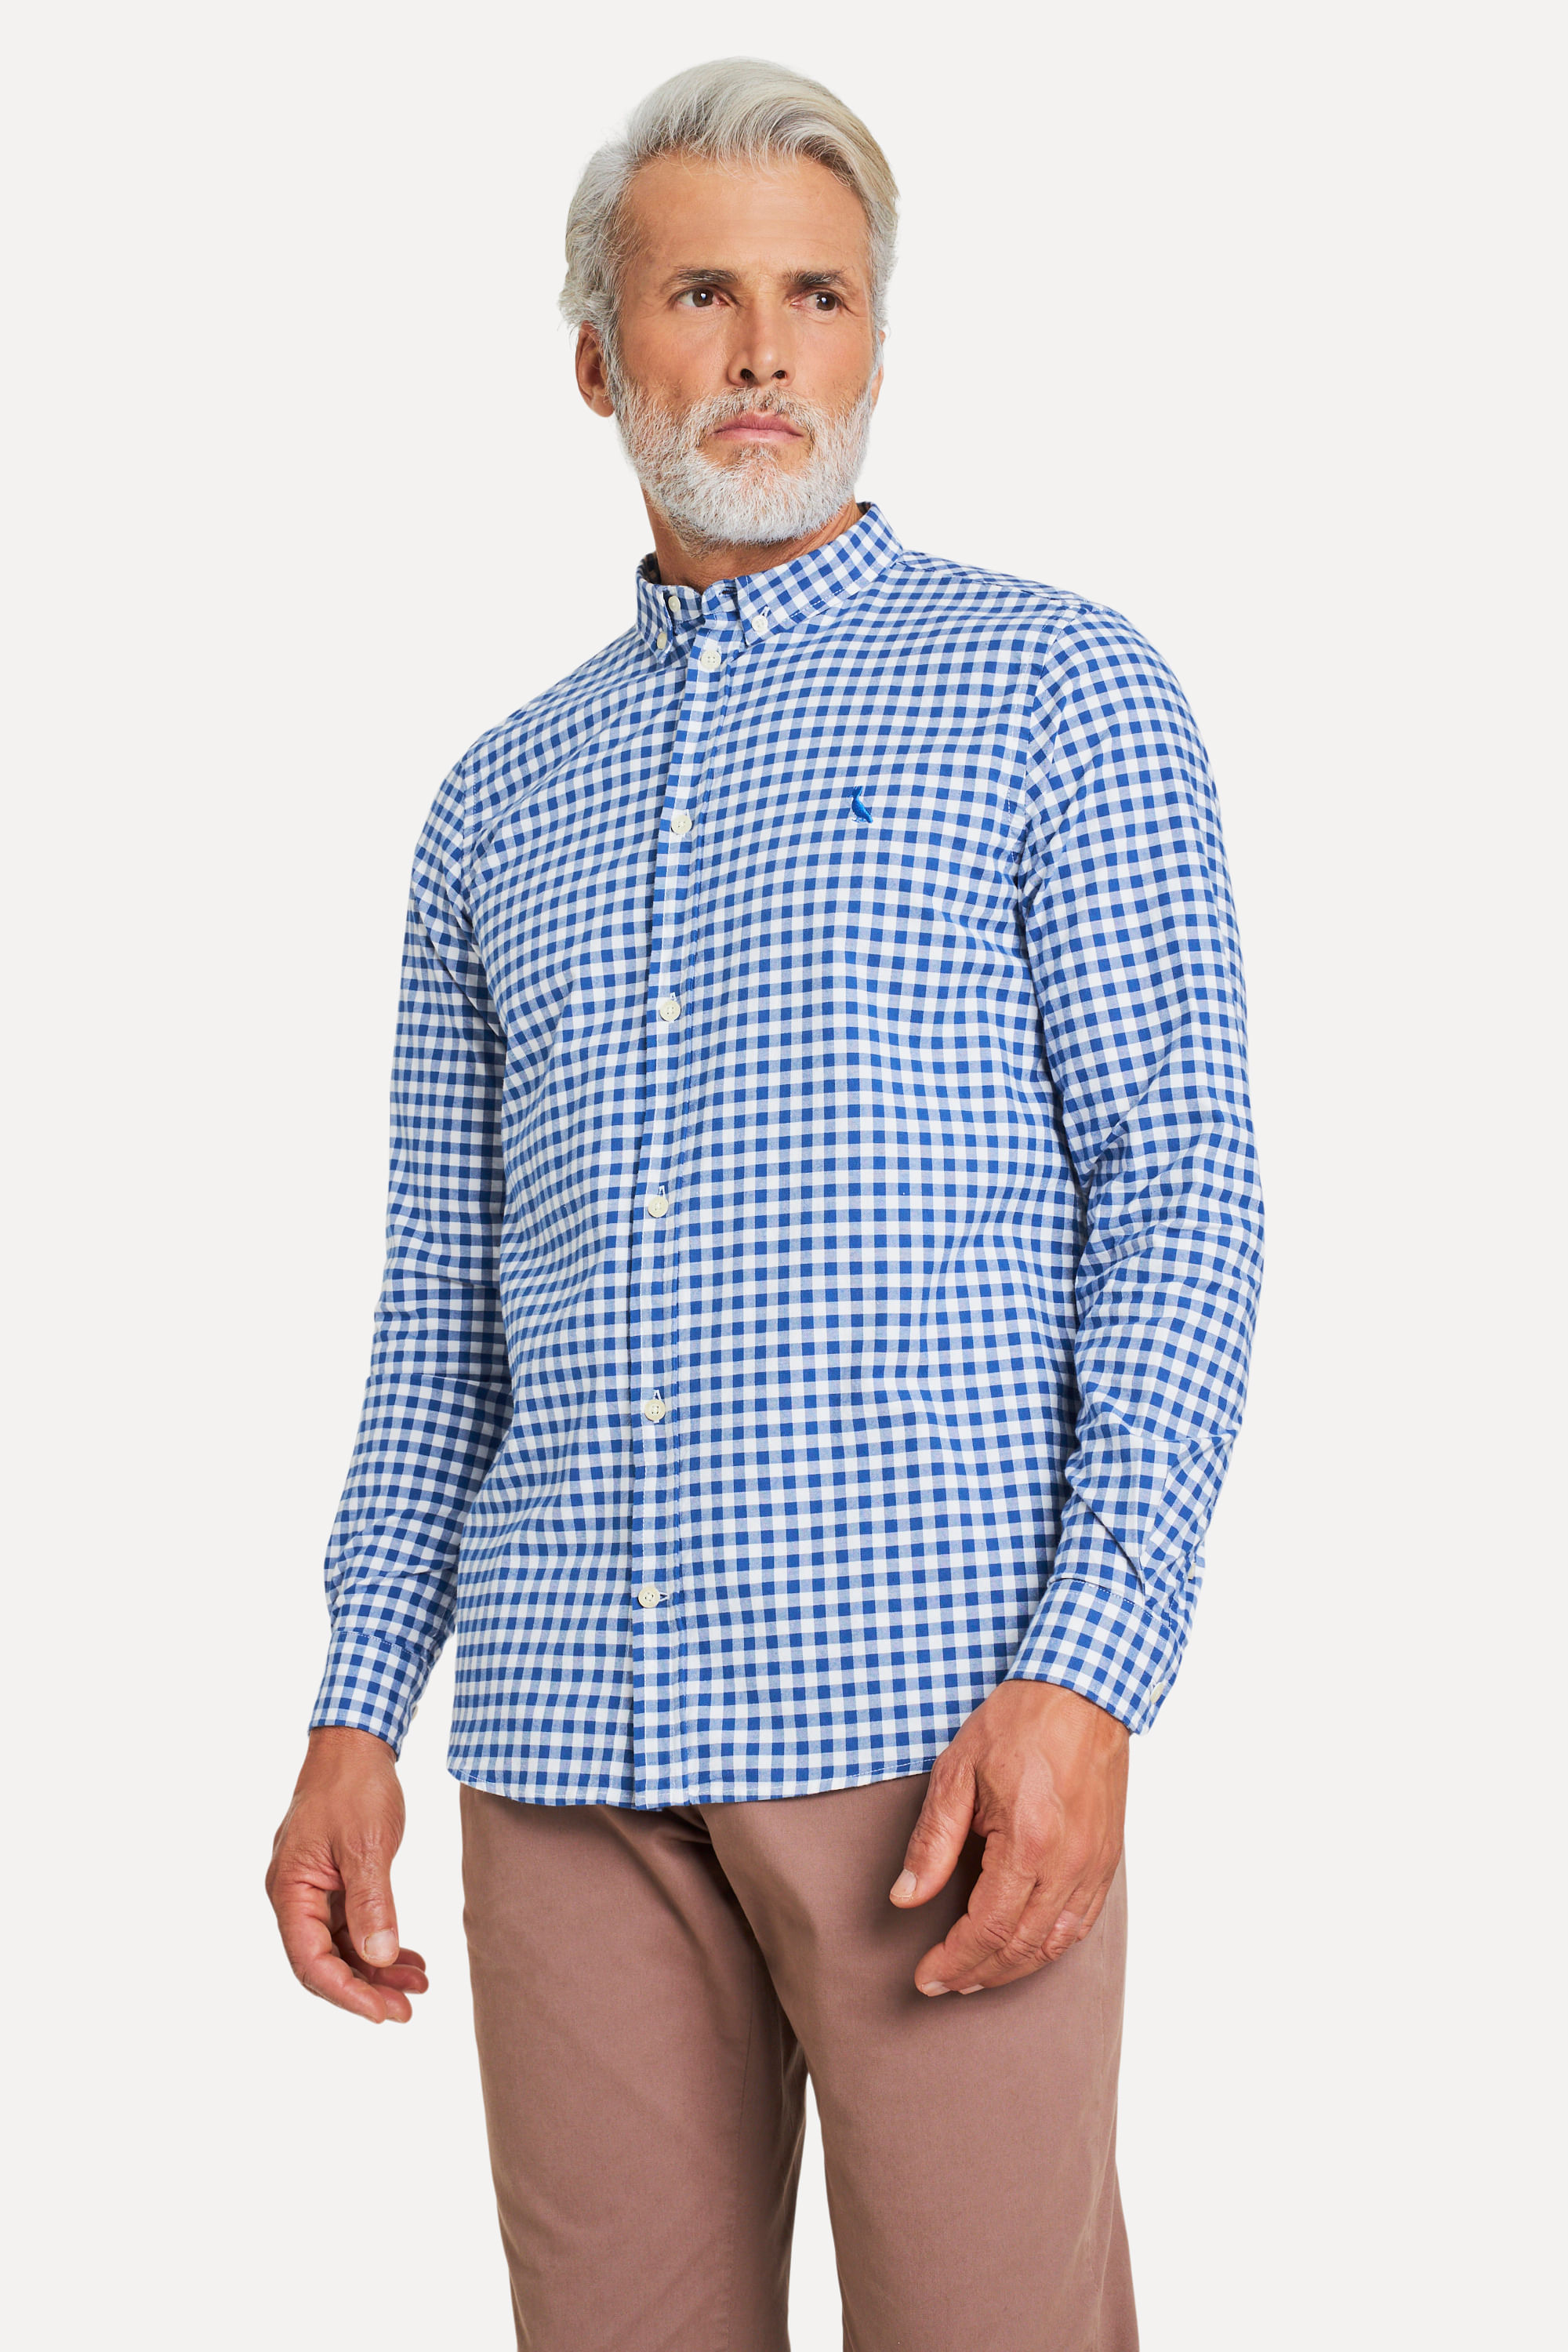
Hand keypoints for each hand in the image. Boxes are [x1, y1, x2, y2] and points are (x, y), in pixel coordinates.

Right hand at [266, 1726, 428, 2023]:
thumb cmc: (354, 1786)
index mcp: (290, 1889)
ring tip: (418, 1986)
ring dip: (377, 1969)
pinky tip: (409, 1959)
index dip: (346, 1993)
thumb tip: (379, 1957)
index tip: (383, 2013)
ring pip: (341, 1947)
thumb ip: (371, 1903)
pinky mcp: (334, 1882)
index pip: (311, 1961)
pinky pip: (353, 1926)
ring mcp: (314, 1890)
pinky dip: (380, 1943)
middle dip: (364, 1989)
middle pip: (323, 1962)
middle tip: (406, 2010)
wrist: (356, 1744)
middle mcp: (295, 1896)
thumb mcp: (365, 1845)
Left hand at [890, 1681, 1128, 1994]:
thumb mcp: (957, 1773)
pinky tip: (1025, 1949)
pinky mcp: (1107, 1859)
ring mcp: (1094, 1865)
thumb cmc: (1018, 1723)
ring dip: (1014, 1968)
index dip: (954, 1960)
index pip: (987, 1929)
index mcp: (1028, 1844)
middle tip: (943, 1984)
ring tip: (977, 1976)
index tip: (925, 1976)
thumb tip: (907, 1896)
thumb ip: (932, 1841)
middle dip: (978, 1974)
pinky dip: (1050, 1946)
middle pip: (1021, 1947)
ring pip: (1055, 1943)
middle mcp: (1068, 1864)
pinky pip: (1081, 1922)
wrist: (1082, 1692)